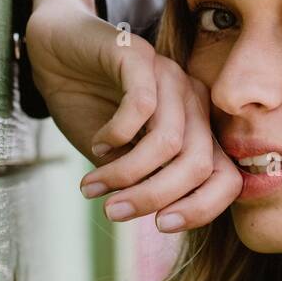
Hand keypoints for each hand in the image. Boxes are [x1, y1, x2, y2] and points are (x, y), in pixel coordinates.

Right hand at [24, 0, 242, 231]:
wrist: (55, 54)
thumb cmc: (92, 110)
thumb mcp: (123, 161)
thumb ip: (146, 185)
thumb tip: (159, 218)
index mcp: (199, 131)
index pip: (227, 179)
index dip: (200, 210)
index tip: (161, 226)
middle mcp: (193, 102)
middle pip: (198, 165)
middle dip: (153, 197)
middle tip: (113, 212)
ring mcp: (170, 75)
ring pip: (169, 142)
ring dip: (127, 173)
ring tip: (94, 186)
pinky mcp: (139, 56)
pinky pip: (141, 106)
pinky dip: (117, 134)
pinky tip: (97, 142)